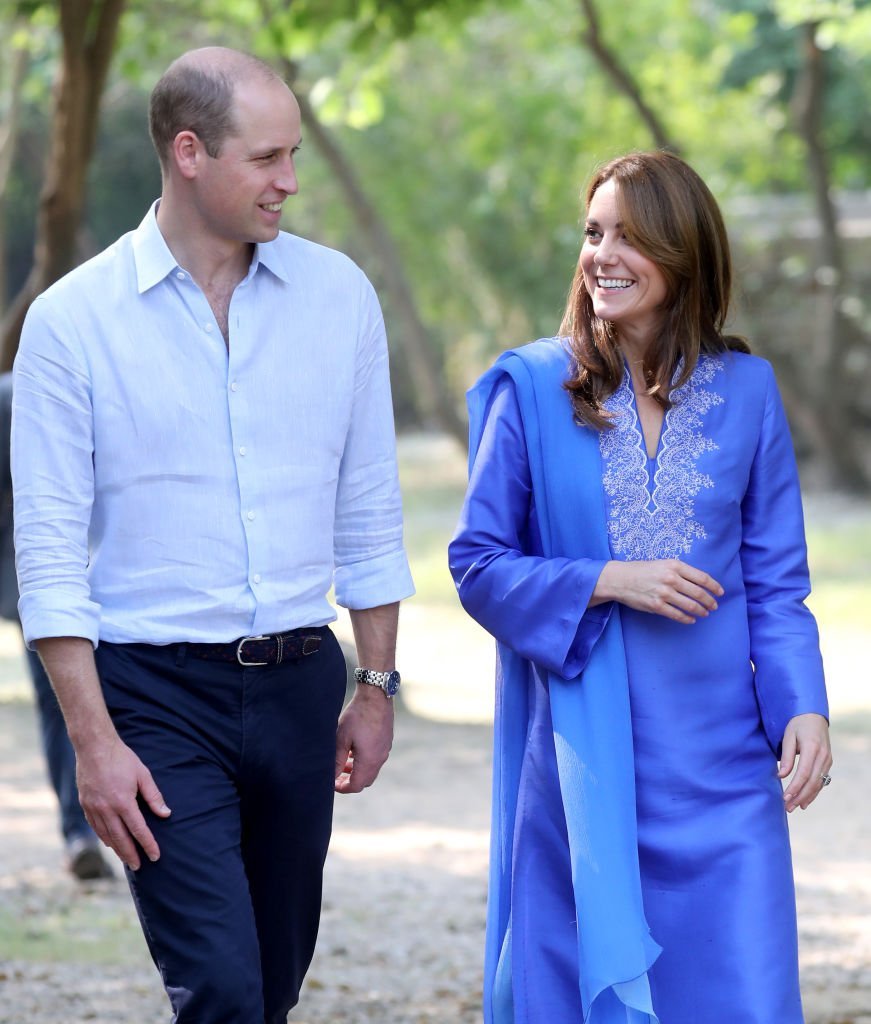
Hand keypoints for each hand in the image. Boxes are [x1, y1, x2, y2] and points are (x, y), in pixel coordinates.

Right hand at [76, 736, 170, 869]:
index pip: (138, 829)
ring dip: (117, 849)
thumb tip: (166, 814)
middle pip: (120, 838)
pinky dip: (103, 837)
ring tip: (126, 858)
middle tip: (139, 866)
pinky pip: (95, 827)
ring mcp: (93, 808)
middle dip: (131, 854)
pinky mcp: (85, 805)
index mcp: (123, 801)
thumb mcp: (143, 774)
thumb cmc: (122, 759)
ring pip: (106, 835)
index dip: (148, 844)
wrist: (94, 747)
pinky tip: (110, 842)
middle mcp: (106, 809)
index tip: (155, 856)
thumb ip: (154, 796)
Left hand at [334, 686, 393, 794]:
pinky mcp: (387, 741)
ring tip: (343, 762)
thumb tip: (330, 777)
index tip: (331, 783)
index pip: (356, 785)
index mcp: (369, 760)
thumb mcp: (341, 738)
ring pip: (371, 769)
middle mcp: (380, 758)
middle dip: (349, 781)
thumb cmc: (357, 716)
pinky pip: (376, 758)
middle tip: (336, 775)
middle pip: (365, 780)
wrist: (376, 695)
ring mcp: (385, 749)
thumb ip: (336, 760)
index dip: (342, 788)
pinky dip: (364, 761)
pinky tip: (354, 750)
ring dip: (357, 770)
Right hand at [594, 559, 723, 623]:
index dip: (714, 586)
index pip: (702, 578)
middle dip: (709, 601)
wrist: (620, 579)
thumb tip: (699, 583)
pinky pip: (677, 615)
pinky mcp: (657, 606)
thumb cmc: (641, 570)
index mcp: (674, 566)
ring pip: (690, 605)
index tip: (720, 592)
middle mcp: (671, 579)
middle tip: (714, 605)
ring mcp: (664, 593)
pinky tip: (691, 619)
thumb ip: (680, 571)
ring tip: (705, 613)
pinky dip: (687, 619)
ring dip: (701, 611)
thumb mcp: (662, 563)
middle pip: (699, 593)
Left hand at [779, 713, 831, 811]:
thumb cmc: (798, 724)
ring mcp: (827, 760)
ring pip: (818, 783)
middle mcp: (823, 756)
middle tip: (788, 808)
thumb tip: (781, 775)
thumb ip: (786, 756)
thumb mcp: (788, 736)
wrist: (814, 716)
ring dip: (807, 797)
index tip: (785, 797)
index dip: (795, 787)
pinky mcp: (827, 762)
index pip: (804, 772)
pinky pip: (821, 780)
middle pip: (812, 781)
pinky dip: (813, 791)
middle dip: (800, 796)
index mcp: (812, 748)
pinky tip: (805, 800)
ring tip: (795, 807)